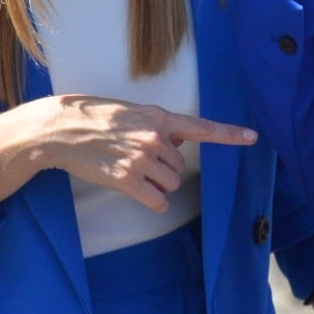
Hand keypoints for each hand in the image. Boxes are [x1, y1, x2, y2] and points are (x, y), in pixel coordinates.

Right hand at [42, 95, 256, 213]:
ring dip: (158, 184)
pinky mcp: (127, 180)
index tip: (252, 138)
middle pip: (181, 166)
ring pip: (171, 183)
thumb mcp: (133, 112)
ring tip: (133, 171)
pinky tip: (139, 192)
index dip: (230, 134)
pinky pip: (157, 201)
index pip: (203, 127)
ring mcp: (142, 159)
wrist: (61, 129)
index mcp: (159, 117)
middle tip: (139, 158)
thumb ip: (159, 125)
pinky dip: (153, 201)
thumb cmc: (96, 117)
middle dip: (166, 167)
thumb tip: (179, 142)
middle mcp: (155, 138)